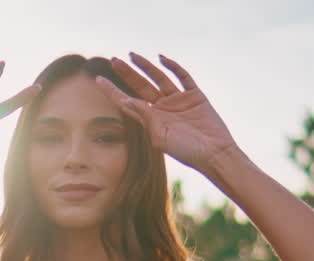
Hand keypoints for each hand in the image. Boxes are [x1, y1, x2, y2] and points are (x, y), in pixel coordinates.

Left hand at [96, 53, 240, 173]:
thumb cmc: (187, 152)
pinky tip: (162, 58)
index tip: (99, 80)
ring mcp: (178, 101)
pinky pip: (182, 77)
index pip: (127, 102)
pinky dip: (173, 67)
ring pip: (158, 78)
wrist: (215, 153)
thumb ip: (145, 118)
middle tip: (114, 60)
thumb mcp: (161, 138)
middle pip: (140, 86)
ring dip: (146, 66)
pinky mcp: (194, 96)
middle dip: (127, 73)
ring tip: (132, 55)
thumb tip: (127, 100)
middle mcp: (163, 108)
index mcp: (152, 120)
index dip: (113, 91)